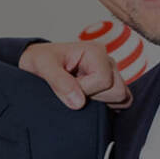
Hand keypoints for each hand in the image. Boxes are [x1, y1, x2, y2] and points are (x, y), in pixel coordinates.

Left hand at [18, 41, 132, 110]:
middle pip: (118, 91)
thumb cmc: (41, 59)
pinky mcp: (109, 86)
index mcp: (96, 52)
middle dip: (95, 97)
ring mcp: (111, 74)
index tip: (67, 86)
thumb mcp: (43, 66)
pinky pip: (118, 103)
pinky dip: (103, 106)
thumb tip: (79, 103)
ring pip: (121, 98)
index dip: (84, 89)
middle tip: (74, 90)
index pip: (104, 81)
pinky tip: (85, 98)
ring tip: (79, 93)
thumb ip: (60, 82)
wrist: (37, 62)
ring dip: (99, 102)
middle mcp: (107, 62)